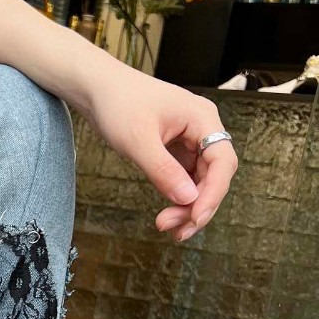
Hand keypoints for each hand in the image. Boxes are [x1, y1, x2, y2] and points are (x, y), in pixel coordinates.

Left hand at [84, 63, 237, 243]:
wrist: (97, 87)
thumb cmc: (117, 104)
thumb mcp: (138, 141)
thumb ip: (164, 171)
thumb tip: (188, 200)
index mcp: (202, 119)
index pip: (222, 163)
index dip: (212, 194)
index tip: (194, 218)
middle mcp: (202, 129)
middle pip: (214, 176)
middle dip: (197, 206)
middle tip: (174, 231)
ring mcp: (190, 140)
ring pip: (200, 181)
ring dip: (188, 206)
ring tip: (166, 226)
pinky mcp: (176, 149)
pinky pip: (185, 178)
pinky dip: (178, 197)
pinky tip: (167, 214)